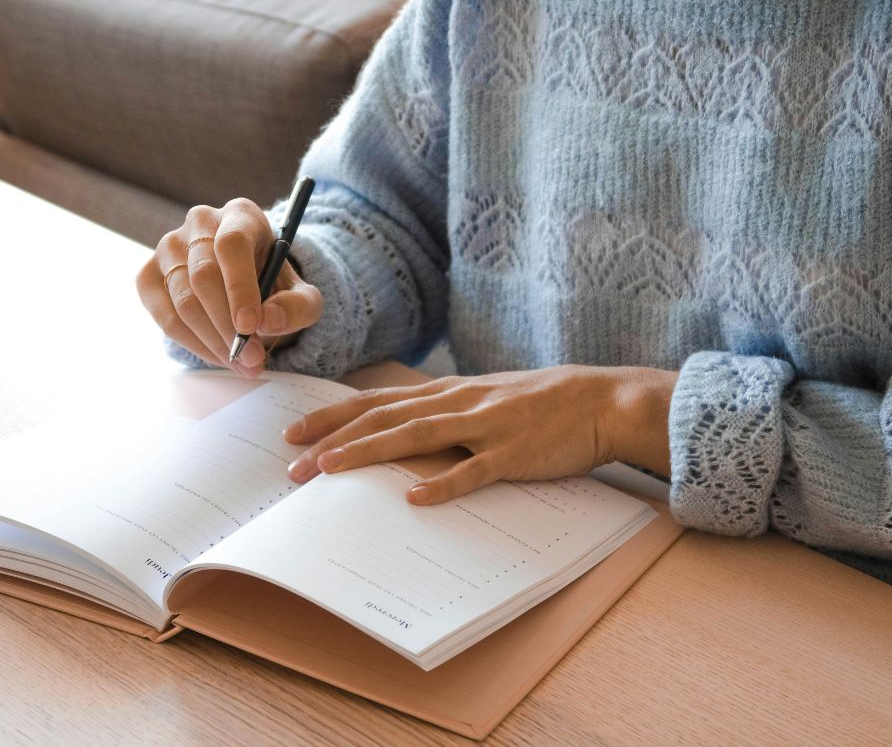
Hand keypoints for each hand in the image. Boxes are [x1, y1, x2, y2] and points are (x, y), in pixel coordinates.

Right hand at [136, 198, 322, 375]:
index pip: (231, 244)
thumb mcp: (302, 296)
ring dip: (213, 341)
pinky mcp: (149, 276)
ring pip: (184, 301)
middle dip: (227, 326)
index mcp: (240, 215)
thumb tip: (268, 322)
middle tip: (252, 359)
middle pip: (203, 275)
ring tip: (242, 364)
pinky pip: (165, 317)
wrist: (247, 287)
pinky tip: (217, 356)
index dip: (239, 287)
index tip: (251, 326)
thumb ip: (297, 307)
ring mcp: (169, 247)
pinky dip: (193, 344)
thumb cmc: (274, 285)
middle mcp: (200, 223)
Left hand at [283, 365, 676, 503]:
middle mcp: (457, 403)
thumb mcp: (485, 400)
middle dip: (333, 439)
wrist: (600, 400)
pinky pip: (473, 471)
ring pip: (415, 436)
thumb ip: (445, 415)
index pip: (377, 402)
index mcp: (448, 393)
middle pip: (382, 419)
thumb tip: (403, 434)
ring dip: (368, 452)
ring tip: (329, 469)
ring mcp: (484, 426)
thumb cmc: (541, 404)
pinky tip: (415, 499)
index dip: (333, 417)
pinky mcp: (512, 453)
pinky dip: (443, 483)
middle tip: (291, 462)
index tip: (294, 431)